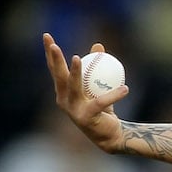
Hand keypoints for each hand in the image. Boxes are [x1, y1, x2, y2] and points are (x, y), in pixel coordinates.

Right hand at [43, 32, 127, 152]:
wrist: (110, 135)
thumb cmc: (103, 109)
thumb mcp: (99, 85)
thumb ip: (97, 67)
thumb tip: (98, 45)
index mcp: (64, 92)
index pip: (54, 69)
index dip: (49, 53)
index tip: (46, 36)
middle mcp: (64, 100)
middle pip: (58, 76)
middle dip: (54, 60)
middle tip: (53, 44)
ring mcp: (73, 110)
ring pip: (73, 87)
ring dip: (74, 72)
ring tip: (76, 58)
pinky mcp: (86, 118)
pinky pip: (101, 102)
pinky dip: (114, 95)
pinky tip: (125, 88)